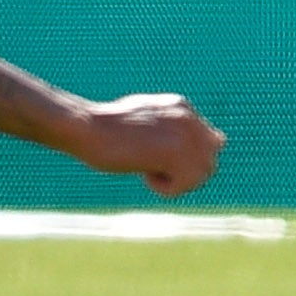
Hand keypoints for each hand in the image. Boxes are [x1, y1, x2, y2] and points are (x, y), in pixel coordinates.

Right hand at [67, 93, 226, 198]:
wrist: (86, 127)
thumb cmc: (103, 127)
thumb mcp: (142, 118)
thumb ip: (167, 127)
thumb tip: (188, 147)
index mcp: (182, 106)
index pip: (210, 141)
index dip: (188, 160)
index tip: (158, 160)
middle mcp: (188, 118)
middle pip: (209, 161)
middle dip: (186, 174)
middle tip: (154, 171)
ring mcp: (183, 134)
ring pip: (201, 175)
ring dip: (176, 182)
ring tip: (148, 172)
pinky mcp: (174, 153)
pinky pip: (184, 184)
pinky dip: (165, 188)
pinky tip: (144, 176)